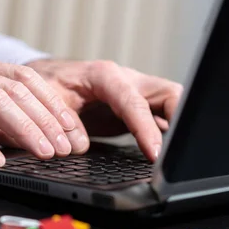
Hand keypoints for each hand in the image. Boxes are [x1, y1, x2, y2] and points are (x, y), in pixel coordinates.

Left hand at [25, 59, 182, 161]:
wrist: (54, 77)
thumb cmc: (52, 84)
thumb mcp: (48, 99)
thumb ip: (62, 122)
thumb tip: (77, 146)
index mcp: (105, 75)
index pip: (133, 102)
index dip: (145, 128)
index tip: (153, 153)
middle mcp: (128, 80)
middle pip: (168, 93)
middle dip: (180, 118)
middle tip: (177, 151)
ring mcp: (138, 93)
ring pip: (172, 102)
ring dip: (179, 124)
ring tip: (175, 153)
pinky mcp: (141, 107)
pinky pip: (163, 116)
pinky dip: (170, 132)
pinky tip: (168, 151)